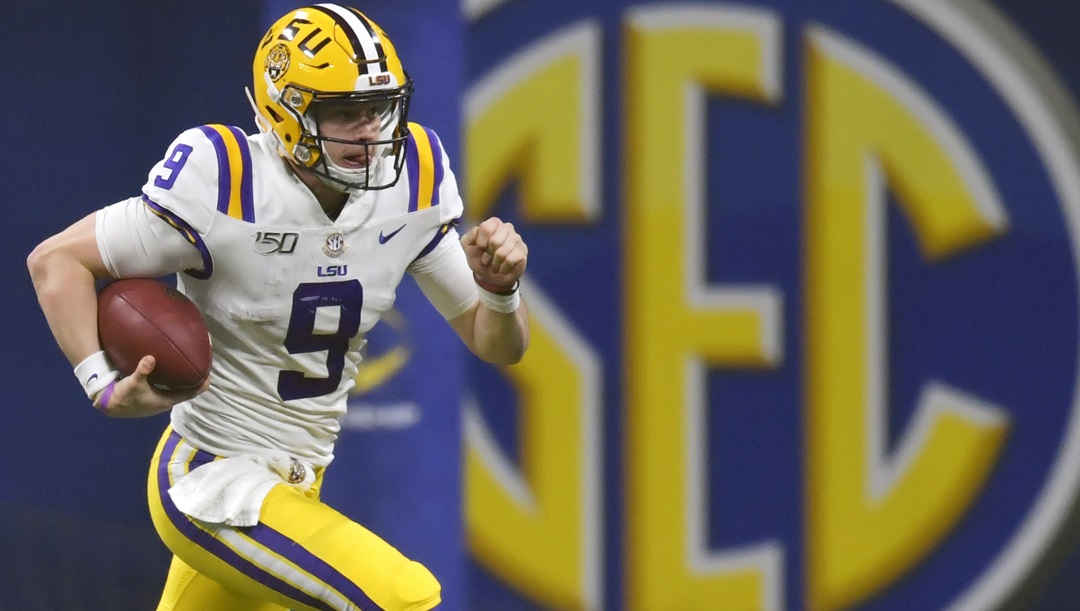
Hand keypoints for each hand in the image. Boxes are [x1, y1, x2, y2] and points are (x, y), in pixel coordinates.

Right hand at [93, 355, 208, 417]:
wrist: (108, 405)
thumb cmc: (123, 397)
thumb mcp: (132, 383)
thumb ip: (141, 371)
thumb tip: (150, 358)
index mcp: (167, 400)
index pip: (192, 393)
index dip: (202, 384)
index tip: (210, 372)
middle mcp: (166, 400)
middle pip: (188, 389)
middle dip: (196, 378)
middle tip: (203, 362)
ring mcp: (160, 398)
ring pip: (179, 387)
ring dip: (185, 377)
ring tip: (191, 361)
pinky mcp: (153, 394)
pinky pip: (169, 384)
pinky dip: (174, 376)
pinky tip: (171, 365)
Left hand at [461, 217, 527, 290]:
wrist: (490, 276)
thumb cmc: (480, 258)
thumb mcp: (468, 247)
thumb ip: (468, 236)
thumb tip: (476, 231)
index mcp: (493, 223)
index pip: (486, 228)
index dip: (481, 243)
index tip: (480, 248)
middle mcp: (507, 227)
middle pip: (494, 242)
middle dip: (488, 255)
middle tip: (487, 259)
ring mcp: (517, 239)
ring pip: (502, 253)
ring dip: (494, 263)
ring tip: (494, 264)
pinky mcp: (523, 251)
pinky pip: (510, 261)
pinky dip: (503, 268)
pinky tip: (503, 268)